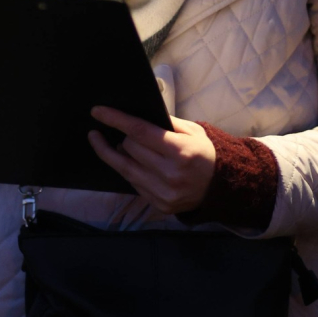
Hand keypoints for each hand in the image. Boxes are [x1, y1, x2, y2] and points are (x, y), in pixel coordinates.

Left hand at [88, 106, 215, 214]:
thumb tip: (137, 115)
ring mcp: (164, 192)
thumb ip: (166, 122)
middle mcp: (170, 174)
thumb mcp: (193, 131)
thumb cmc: (204, 153)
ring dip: (114, 154)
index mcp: (180, 151)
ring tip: (105, 143)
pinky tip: (125, 161)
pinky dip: (127, 171)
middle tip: (122, 132)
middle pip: (130, 149)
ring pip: (125, 169)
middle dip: (124, 137)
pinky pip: (133, 184)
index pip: (139, 132)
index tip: (97, 112)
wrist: (221, 187)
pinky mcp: (159, 204)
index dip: (115, 120)